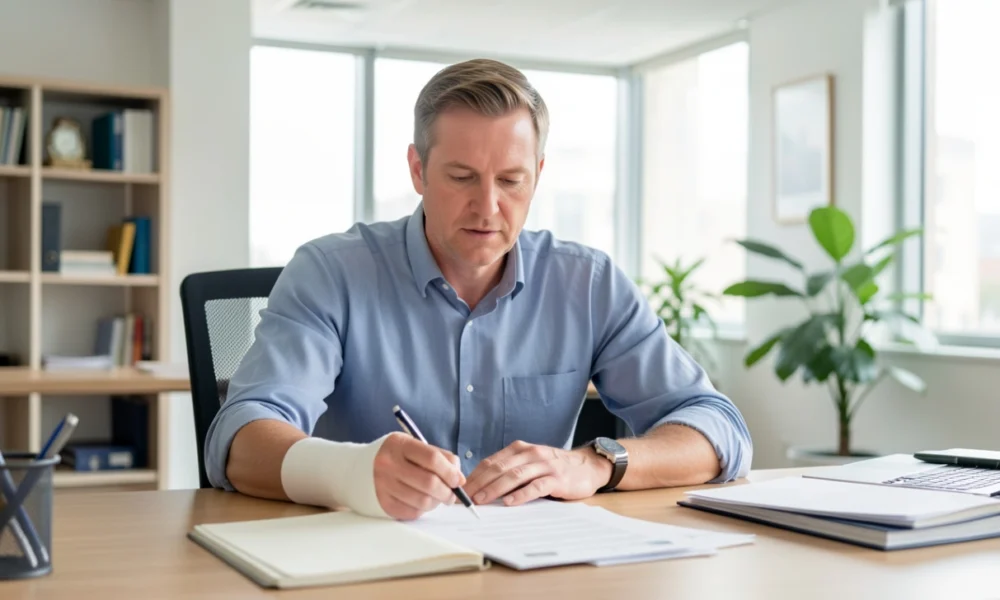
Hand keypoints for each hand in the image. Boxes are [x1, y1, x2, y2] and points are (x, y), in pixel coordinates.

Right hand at [373, 432, 464, 520]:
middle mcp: (388, 464)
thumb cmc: (398, 456)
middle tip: (452, 494)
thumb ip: (440, 457)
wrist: (362, 467)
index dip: (450, 472)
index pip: (432, 458)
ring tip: (437, 497)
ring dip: (436, 502)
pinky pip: (412, 512)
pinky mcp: (384, 503)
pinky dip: (423, 509)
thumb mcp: (416, 446)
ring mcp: (383, 485)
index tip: (458, 479)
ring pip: (423, 501)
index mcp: (399, 445)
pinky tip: (422, 501)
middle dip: (447, 491)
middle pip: (429, 483)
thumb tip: (459, 478)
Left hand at [463, 440, 612, 506]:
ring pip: (514, 476)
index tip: (460, 489)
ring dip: (495, 488)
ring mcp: (544, 465)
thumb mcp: (529, 463)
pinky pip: (536, 486)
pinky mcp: (556, 478)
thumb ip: (510, 470)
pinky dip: (521, 494)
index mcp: (519, 449)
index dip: (474, 475)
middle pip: (499, 468)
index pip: (491, 462)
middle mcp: (530, 453)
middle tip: (465, 497)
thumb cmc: (553, 468)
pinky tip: (510, 502)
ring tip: (481, 500)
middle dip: (480, 483)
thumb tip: (481, 487)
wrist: (587, 466)